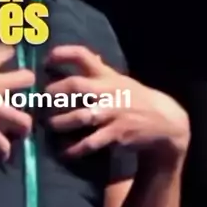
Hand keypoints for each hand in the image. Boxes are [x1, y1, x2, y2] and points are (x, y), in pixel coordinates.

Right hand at [0, 21, 34, 160]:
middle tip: (26, 84)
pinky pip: (0, 144)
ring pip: (21, 117)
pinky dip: (2, 150)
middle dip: (27, 81)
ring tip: (23, 129)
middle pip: (25, 80)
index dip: (8, 51)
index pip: (5, 52)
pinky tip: (3, 155)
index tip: (11, 51)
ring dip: (23, 124)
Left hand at [45, 45, 189, 162]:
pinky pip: (91, 143)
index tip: (46, 59)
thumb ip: (102, 71)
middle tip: (42, 97)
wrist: (165, 122)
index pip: (84, 56)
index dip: (63, 54)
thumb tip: (89, 55)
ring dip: (61, 122)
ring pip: (81, 116)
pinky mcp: (116, 134)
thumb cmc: (135, 98)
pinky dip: (76, 149)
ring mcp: (113, 113)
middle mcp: (108, 92)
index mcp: (108, 76)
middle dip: (55, 91)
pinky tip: (64, 152)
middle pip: (77, 86)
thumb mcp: (120, 81)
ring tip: (50, 125)